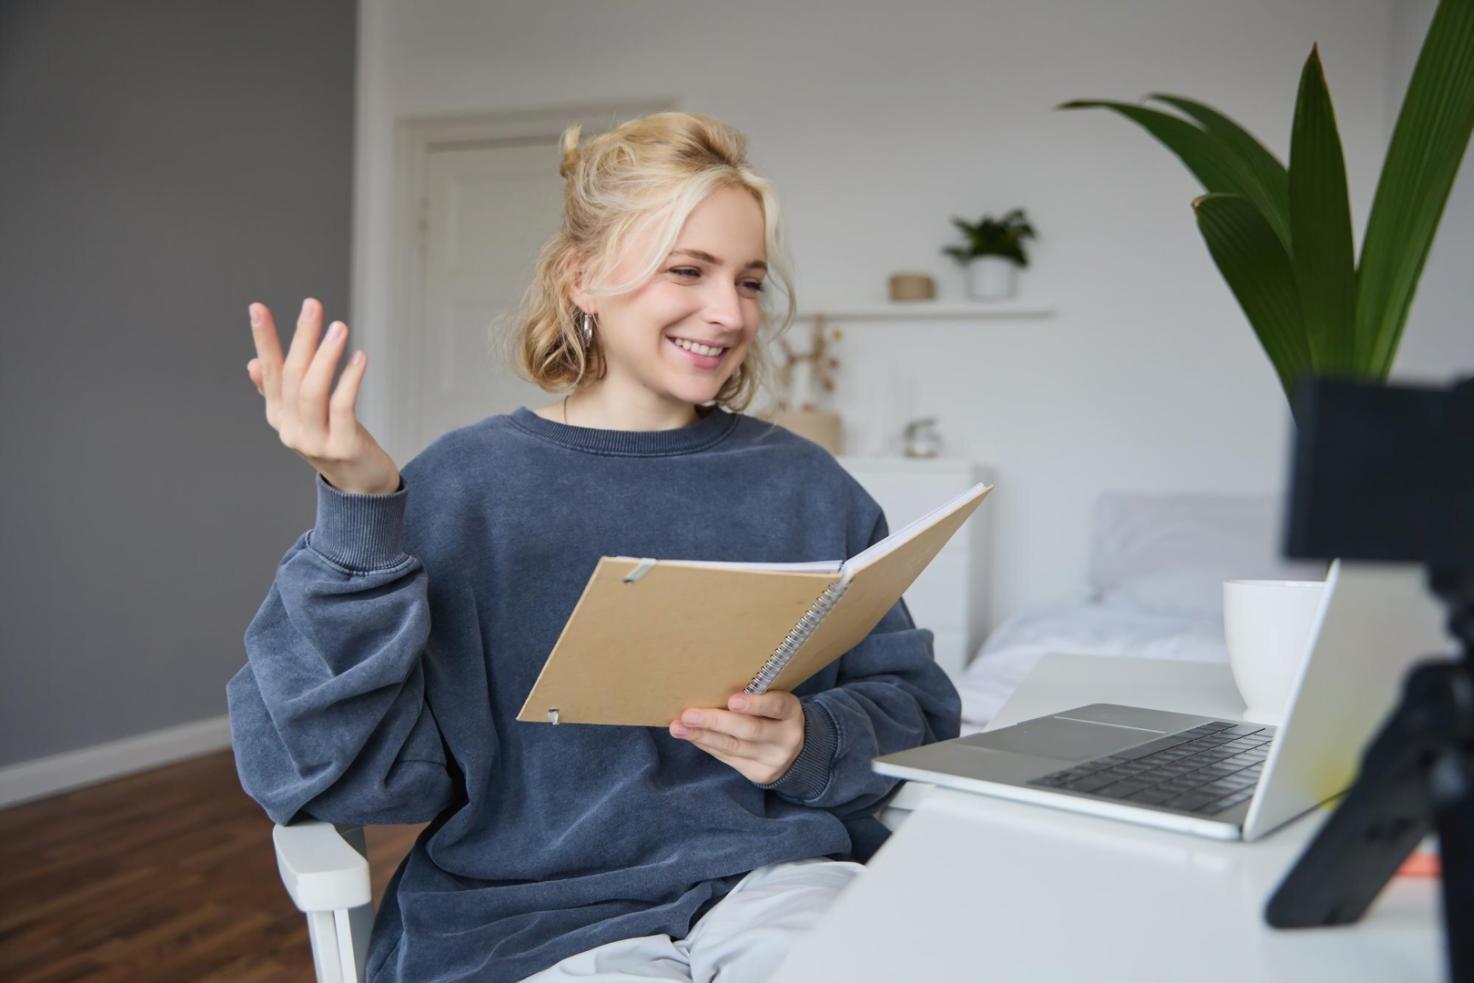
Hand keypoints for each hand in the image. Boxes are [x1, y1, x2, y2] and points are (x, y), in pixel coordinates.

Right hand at [247, 298, 400, 494]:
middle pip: (293, 376)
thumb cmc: (334, 443)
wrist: (361, 488)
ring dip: (325, 355)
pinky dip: (350, 379)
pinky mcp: (342, 447)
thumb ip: (278, 392)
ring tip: (339, 327)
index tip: (258, 308)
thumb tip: (253, 364)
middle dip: (301, 338)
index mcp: (279, 416)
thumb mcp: (304, 417)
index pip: (269, 371)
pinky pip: (343, 406)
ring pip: (313, 390)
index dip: (264, 340)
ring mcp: (315, 441)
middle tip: (312, 306)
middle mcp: (291, 429)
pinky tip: (359, 357)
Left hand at [670, 690, 804, 784]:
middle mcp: (786, 738)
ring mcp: (773, 759)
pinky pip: (728, 758)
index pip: (776, 707)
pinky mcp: (759, 774)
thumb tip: (712, 684)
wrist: (796, 751)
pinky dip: (706, 745)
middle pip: (749, 730)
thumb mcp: (775, 701)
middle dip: (716, 721)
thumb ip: (756, 694)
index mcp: (791, 712)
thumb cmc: (776, 715)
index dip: (755, 704)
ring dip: (702, 735)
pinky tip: (690, 736)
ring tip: (678, 727)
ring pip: (733, 747)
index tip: (732, 700)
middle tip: (689, 714)